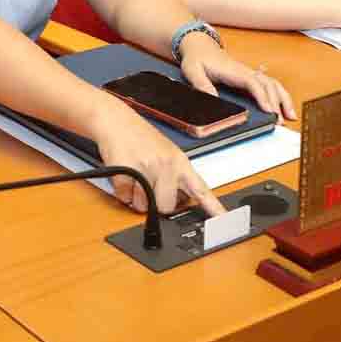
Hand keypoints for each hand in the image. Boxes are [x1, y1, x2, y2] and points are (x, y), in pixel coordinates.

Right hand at [90, 99, 225, 218]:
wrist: (115, 119)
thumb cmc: (140, 136)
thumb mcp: (166, 153)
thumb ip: (176, 177)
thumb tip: (180, 201)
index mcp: (180, 163)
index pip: (201, 191)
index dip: (214, 209)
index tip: (224, 222)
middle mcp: (167, 165)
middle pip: (166, 206)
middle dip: (156, 203)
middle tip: (150, 186)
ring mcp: (147, 168)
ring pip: (142, 205)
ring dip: (136, 196)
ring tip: (136, 174)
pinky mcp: (126, 170)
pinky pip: (124, 197)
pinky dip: (122, 191)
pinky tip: (124, 173)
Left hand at [178, 40, 296, 120]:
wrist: (200, 46)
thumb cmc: (197, 58)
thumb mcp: (192, 71)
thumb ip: (201, 85)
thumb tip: (212, 99)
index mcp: (234, 71)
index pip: (253, 83)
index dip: (262, 97)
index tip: (269, 110)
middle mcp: (246, 72)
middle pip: (268, 84)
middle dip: (277, 102)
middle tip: (280, 121)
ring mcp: (250, 74)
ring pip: (273, 84)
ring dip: (284, 99)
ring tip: (290, 116)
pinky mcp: (250, 78)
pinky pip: (270, 85)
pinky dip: (280, 96)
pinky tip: (284, 107)